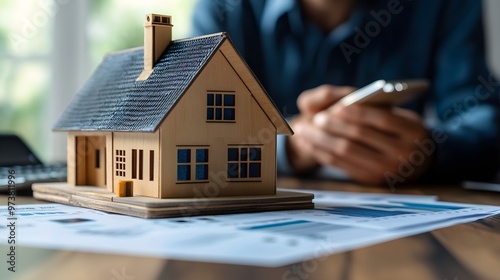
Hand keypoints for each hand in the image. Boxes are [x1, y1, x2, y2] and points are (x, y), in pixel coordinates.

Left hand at [288, 85, 432, 184]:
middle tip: (315, 119)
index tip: (337, 107)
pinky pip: (341, 165)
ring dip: (320, 140)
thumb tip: (336, 102)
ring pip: (346, 152)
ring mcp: (386, 169)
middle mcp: (403, 152)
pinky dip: (321, 153)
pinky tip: (308, 144)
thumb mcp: (393, 110)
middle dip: (333, 126)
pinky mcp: (371, 179)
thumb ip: (367, 101)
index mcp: (412, 129)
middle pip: (360, 137)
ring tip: (303, 131)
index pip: (383, 119)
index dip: (358, 113)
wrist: (412, 159)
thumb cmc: (393, 125)